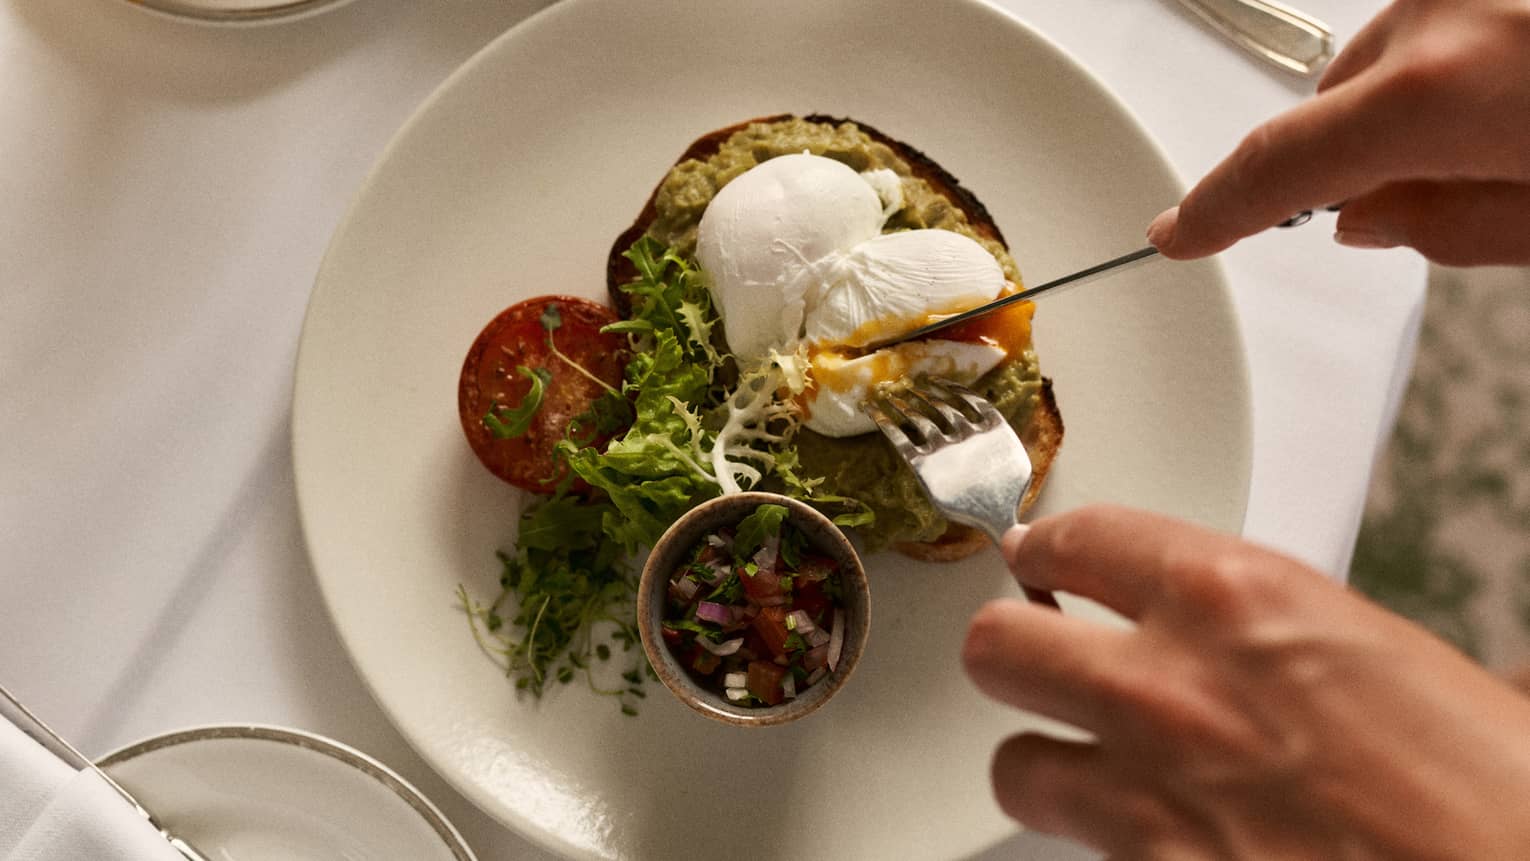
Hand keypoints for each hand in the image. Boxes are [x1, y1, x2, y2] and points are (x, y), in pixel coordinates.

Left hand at [963, 504, 1529, 858]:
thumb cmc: (1493, 794)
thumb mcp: (1398, 660)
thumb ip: (1308, 638)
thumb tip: (1319, 654)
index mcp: (1237, 600)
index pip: (1080, 538)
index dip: (1047, 551)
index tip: (1041, 559)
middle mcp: (1171, 688)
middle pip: (998, 644)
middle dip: (1014, 649)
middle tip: (1041, 658)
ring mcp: (1150, 796)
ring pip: (1014, 767)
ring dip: (1047, 766)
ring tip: (1090, 773)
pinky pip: (1077, 854)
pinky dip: (1107, 849)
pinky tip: (1161, 844)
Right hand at [1148, 0, 1529, 265]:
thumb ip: (1452, 227)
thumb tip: (1378, 219)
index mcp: (1441, 90)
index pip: (1278, 164)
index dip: (1216, 209)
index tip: (1180, 232)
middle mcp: (1441, 15)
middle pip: (1341, 107)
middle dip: (1377, 157)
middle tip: (1473, 181)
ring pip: (1393, 60)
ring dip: (1432, 99)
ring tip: (1521, 123)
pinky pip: (1443, 20)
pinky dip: (1471, 57)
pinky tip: (1525, 79)